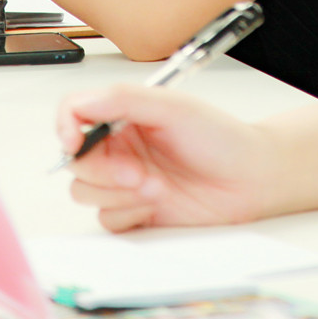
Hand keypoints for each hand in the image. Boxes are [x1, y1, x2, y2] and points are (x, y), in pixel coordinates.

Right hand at [57, 86, 275, 231]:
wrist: (252, 179)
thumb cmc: (221, 138)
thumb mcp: (173, 107)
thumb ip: (123, 100)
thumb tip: (81, 105)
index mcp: (124, 116)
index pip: (75, 114)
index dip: (65, 128)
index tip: (72, 141)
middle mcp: (121, 147)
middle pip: (77, 160)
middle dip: (102, 170)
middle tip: (136, 173)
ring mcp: (126, 181)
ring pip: (86, 191)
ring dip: (117, 193)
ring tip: (155, 187)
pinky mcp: (136, 211)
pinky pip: (107, 218)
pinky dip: (127, 213)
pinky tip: (156, 204)